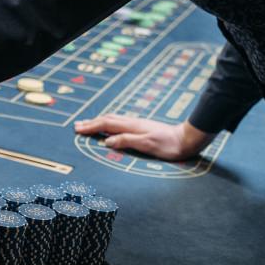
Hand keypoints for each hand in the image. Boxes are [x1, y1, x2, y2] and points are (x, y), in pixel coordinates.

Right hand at [73, 115, 214, 160]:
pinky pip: (120, 122)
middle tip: (77, 126)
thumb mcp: (147, 145)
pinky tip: (110, 126)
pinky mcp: (142, 127)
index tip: (77, 130)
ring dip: (99, 121)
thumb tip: (107, 141)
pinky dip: (109, 123)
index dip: (91, 128)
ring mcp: (138, 124)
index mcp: (131, 127)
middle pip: (108, 120)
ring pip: (114, 119)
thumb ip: (127, 141)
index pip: (106, 125)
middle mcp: (133, 123)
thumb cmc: (169, 145)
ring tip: (89, 123)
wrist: (187, 139)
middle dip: (91, 123)